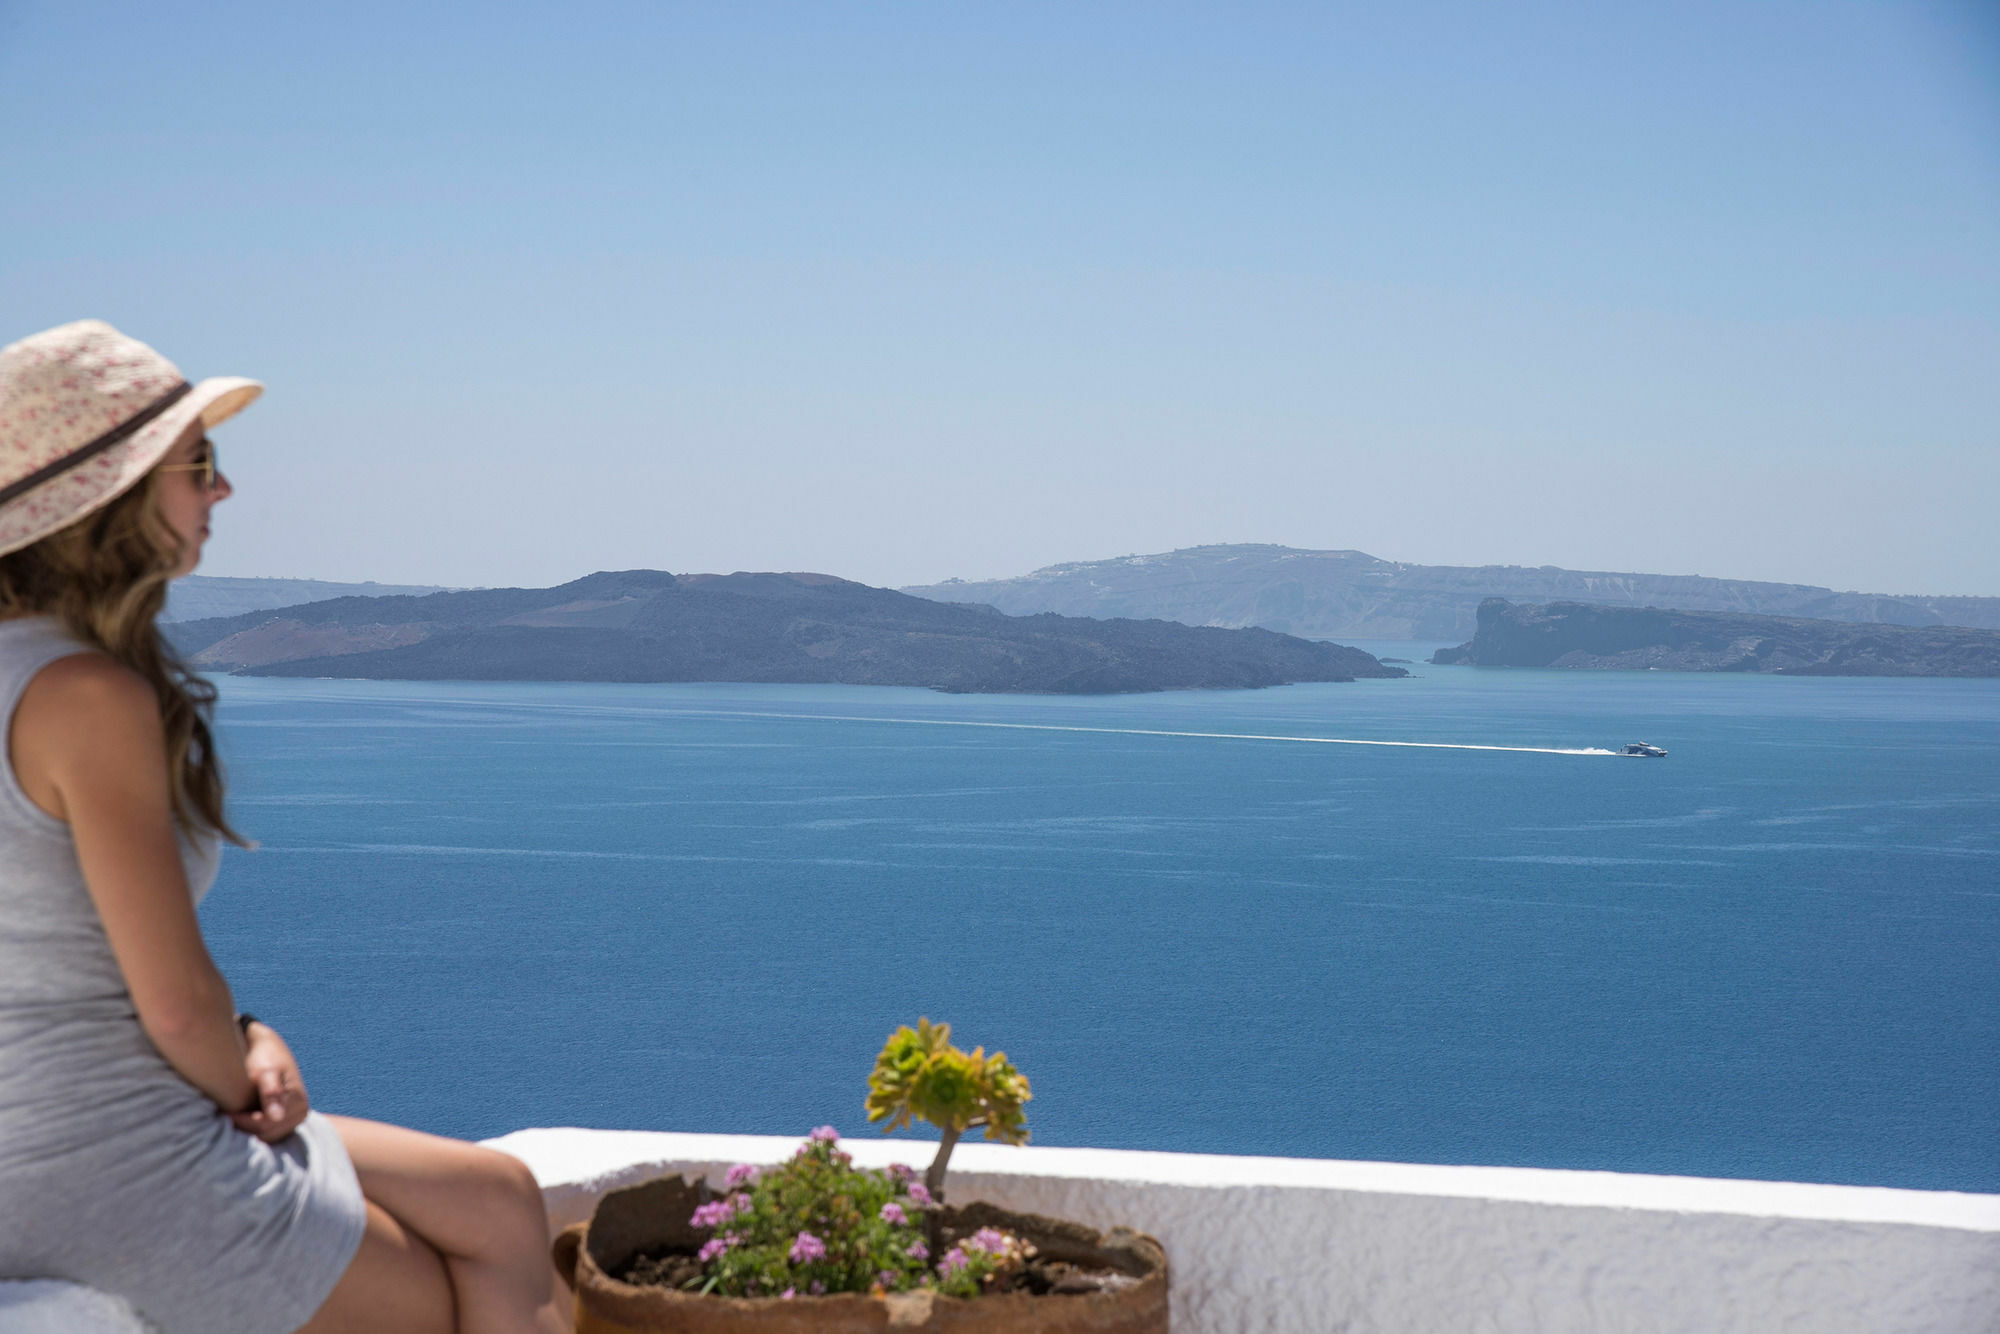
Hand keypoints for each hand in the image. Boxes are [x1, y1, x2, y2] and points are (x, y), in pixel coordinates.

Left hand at [231, 1021, 310, 1142]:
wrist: (265, 1047)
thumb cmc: (264, 1056)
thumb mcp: (266, 1072)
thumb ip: (271, 1093)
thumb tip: (277, 1117)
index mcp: (299, 1103)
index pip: (267, 1125)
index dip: (244, 1121)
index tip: (226, 1112)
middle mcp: (301, 1114)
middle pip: (266, 1134)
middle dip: (245, 1126)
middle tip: (226, 1113)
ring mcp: (293, 1119)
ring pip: (264, 1136)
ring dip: (247, 1128)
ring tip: (232, 1114)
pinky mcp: (284, 1121)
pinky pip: (265, 1133)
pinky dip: (251, 1128)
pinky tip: (240, 1115)